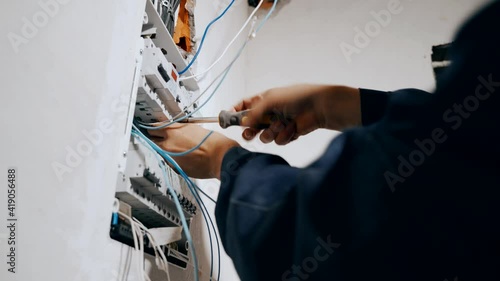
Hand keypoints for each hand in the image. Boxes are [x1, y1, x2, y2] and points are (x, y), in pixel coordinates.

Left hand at [148, 124, 238, 178]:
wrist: (220, 157)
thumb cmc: (211, 142)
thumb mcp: (193, 127)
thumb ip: (179, 128)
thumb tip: (172, 129)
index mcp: (171, 132)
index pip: (152, 128)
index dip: (153, 128)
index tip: (153, 128)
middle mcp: (167, 145)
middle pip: (153, 141)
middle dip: (157, 139)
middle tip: (163, 137)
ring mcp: (170, 158)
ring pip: (161, 152)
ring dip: (166, 149)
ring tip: (180, 148)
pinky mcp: (176, 168)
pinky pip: (170, 161)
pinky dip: (174, 159)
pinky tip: (185, 156)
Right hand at [234, 84, 360, 144]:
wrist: (320, 108)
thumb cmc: (297, 97)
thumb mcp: (271, 100)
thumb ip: (254, 112)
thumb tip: (243, 123)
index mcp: (265, 99)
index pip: (245, 106)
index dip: (236, 112)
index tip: (228, 120)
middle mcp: (271, 112)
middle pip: (253, 124)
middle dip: (250, 130)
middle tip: (248, 135)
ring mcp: (280, 123)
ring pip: (266, 135)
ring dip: (271, 133)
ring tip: (280, 126)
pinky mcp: (289, 133)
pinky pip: (279, 140)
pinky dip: (285, 135)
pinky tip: (293, 128)